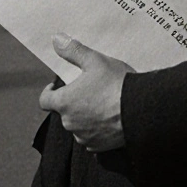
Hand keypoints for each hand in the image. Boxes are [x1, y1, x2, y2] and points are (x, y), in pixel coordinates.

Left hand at [38, 34, 131, 152]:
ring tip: (102, 104)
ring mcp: (84, 136)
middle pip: (64, 112)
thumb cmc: (117, 85)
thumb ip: (73, 51)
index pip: (44, 100)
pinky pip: (91, 138)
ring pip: (78, 125)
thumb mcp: (95, 61)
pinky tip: (109, 119)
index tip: (58, 86)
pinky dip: (97, 130)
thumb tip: (56, 39)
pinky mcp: (98, 146)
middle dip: (73, 102)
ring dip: (85, 117)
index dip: (49, 92)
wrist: (142, 109)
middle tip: (90, 90)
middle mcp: (70, 123)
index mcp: (64, 102)